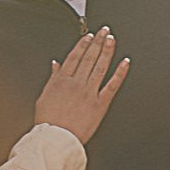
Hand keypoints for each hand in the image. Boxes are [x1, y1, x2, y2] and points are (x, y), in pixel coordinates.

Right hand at [34, 29, 128, 143]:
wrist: (57, 138)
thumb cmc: (48, 121)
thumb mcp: (44, 97)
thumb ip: (52, 78)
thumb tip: (55, 64)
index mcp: (61, 81)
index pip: (74, 57)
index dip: (83, 44)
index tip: (89, 36)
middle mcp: (76, 83)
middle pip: (89, 58)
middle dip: (97, 42)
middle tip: (104, 31)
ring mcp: (89, 92)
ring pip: (100, 67)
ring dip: (107, 51)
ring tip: (112, 39)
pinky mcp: (100, 104)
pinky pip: (112, 85)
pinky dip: (120, 73)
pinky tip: (125, 63)